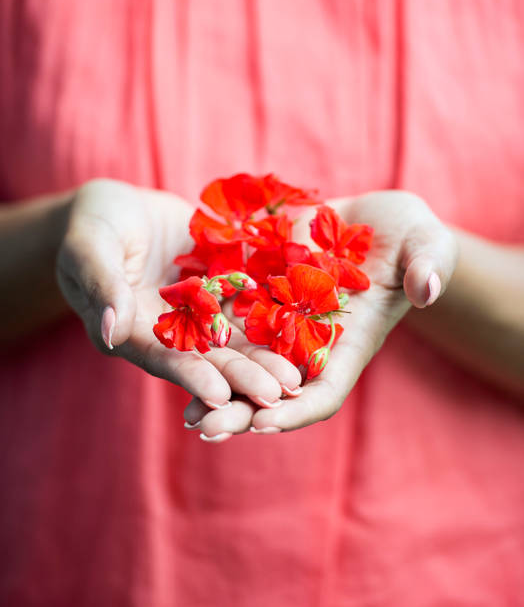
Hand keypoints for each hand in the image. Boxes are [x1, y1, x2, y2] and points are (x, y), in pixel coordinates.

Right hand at [56, 180, 300, 409]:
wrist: (120, 205)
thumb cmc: (94, 222)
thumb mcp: (91, 246)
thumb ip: (103, 285)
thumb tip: (112, 332)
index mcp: (130, 333)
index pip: (163, 359)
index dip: (191, 377)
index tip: (220, 395)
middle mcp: (167, 334)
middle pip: (207, 359)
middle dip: (242, 377)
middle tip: (280, 395)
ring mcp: (196, 315)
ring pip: (233, 342)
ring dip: (264, 360)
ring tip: (298, 379)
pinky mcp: (217, 293)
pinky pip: (246, 309)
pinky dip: (272, 323)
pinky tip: (303, 333)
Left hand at [183, 191, 457, 438]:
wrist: (371, 215)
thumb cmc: (410, 235)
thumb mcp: (426, 242)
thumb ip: (428, 264)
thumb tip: (426, 289)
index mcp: (349, 344)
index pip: (324, 391)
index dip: (296, 410)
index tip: (266, 423)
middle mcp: (309, 341)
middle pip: (273, 389)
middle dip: (242, 411)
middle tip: (205, 428)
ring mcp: (280, 318)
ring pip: (243, 363)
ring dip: (215, 386)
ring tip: (185, 413)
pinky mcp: (257, 289)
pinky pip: (226, 319)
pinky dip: (203, 339)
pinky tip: (171, 346)